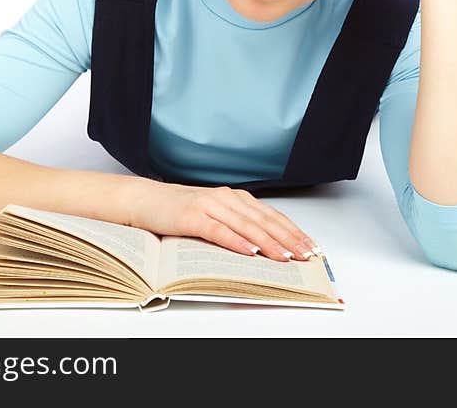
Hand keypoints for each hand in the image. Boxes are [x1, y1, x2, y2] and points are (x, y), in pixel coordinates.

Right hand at [127, 180, 319, 261]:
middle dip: (289, 239)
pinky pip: (219, 231)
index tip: (311, 247)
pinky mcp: (192, 216)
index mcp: (236, 198)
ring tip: (285, 257)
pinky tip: (250, 252)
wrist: (145, 201)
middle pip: (265, 221)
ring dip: (268, 243)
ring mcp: (210, 205)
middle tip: (306, 255)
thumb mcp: (215, 216)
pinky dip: (236, 242)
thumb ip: (238, 225)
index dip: (293, 231)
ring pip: (246, 226)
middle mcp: (227, 198)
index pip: (272, 216)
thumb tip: (267, 248)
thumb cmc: (181, 212)